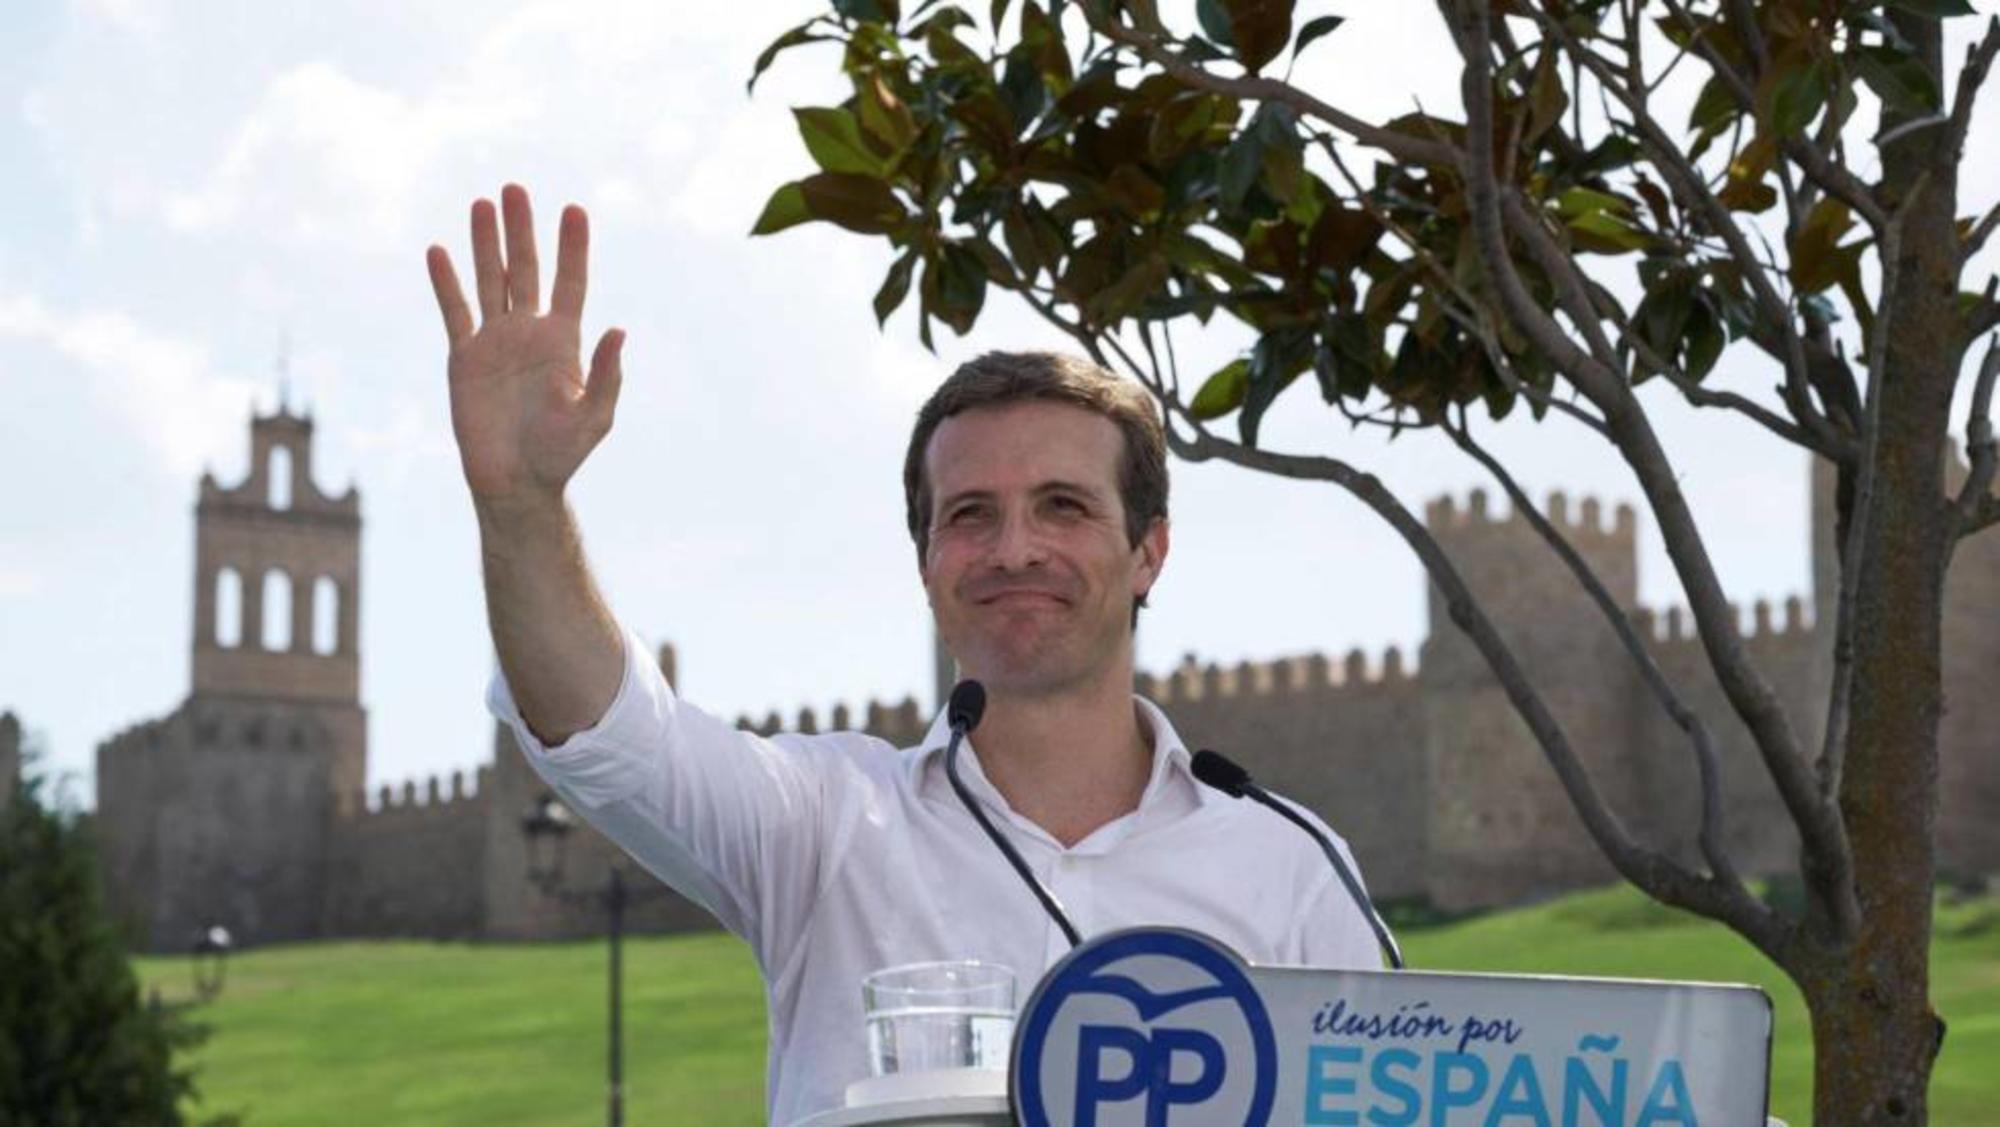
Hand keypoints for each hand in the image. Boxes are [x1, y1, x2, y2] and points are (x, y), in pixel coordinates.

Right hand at [426, 184, 624, 508]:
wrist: (515, 482)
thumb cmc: (561, 454)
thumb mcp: (594, 416)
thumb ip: (605, 374)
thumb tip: (619, 329)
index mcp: (564, 342)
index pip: (571, 282)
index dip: (573, 247)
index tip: (574, 209)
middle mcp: (529, 333)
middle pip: (526, 270)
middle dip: (522, 230)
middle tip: (515, 187)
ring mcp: (495, 342)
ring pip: (489, 281)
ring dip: (485, 243)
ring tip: (482, 203)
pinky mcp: (464, 358)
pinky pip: (455, 312)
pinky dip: (446, 282)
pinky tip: (439, 251)